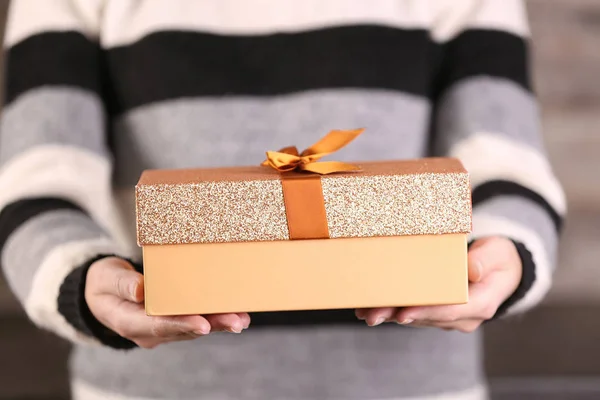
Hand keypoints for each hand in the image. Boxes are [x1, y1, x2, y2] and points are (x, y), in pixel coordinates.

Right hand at [85, 257, 250, 348]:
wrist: (101, 291)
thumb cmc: (104, 282)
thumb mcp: (106, 277)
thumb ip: (122, 283)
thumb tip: (140, 289)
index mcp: (129, 322)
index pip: (158, 325)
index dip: (182, 324)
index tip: (203, 323)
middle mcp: (148, 331)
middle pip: (183, 330)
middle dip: (212, 325)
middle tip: (236, 321)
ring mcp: (161, 328)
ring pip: (193, 327)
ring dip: (218, 323)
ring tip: (242, 319)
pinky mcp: (171, 321)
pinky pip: (194, 320)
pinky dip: (214, 317)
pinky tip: (234, 313)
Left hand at [355, 236, 521, 332]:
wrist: (502, 269)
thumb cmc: (499, 258)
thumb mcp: (499, 252)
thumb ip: (485, 260)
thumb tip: (472, 271)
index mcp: (482, 303)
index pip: (450, 311)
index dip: (425, 312)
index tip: (403, 313)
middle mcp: (464, 316)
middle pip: (427, 318)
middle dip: (397, 316)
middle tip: (372, 315)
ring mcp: (450, 317)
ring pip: (416, 318)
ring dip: (390, 315)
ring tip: (364, 311)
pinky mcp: (438, 312)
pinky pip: (414, 312)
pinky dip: (393, 309)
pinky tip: (370, 307)